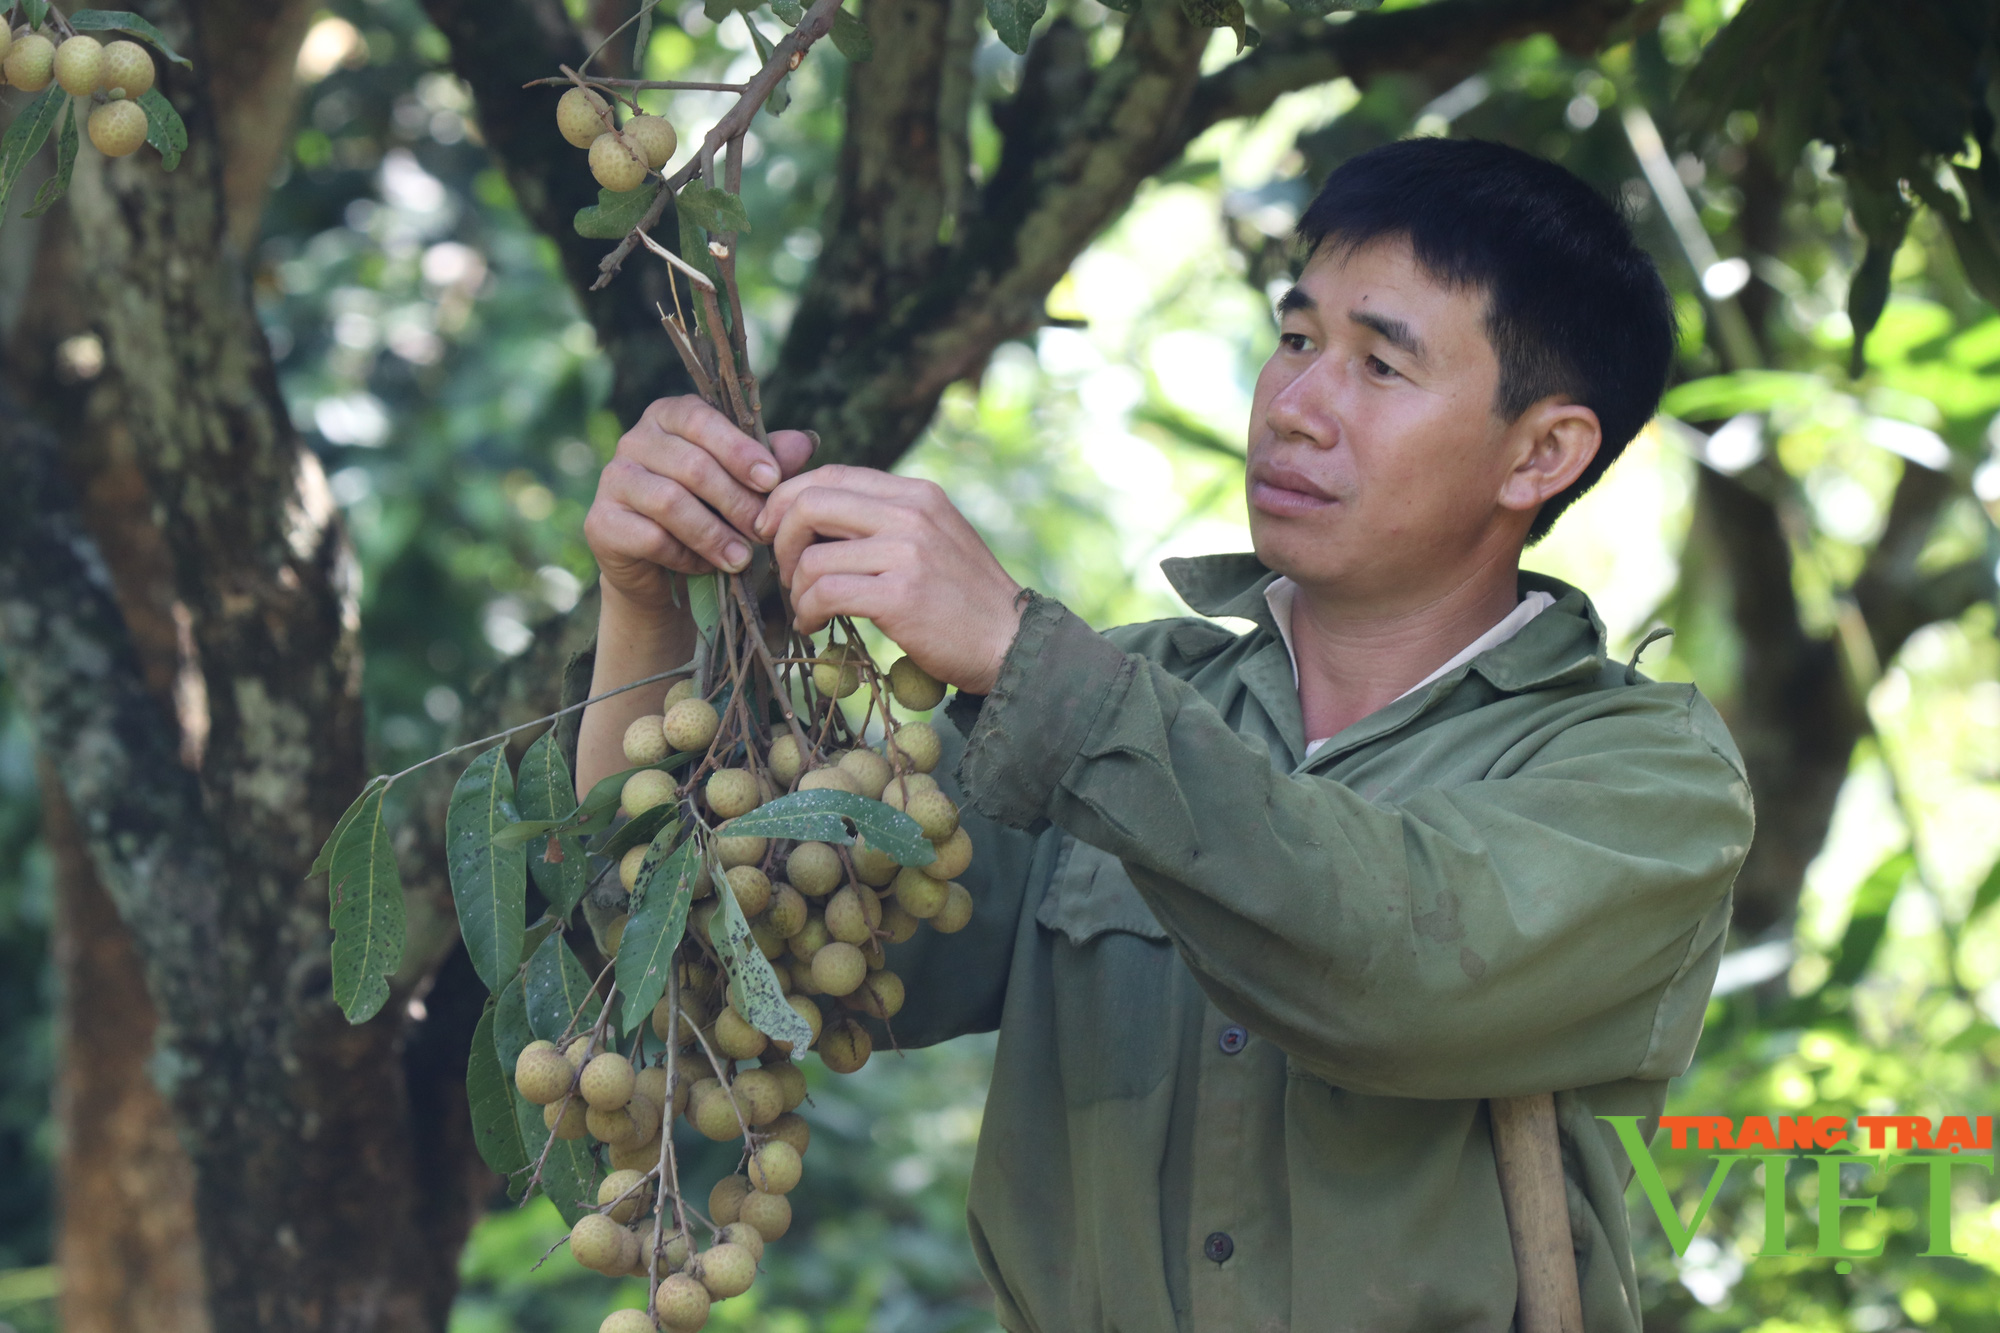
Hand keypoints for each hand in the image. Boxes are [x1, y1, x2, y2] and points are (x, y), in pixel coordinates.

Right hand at [583, 395, 814, 612]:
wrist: (660, 568)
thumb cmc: (709, 512)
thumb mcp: (744, 484)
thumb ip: (772, 461)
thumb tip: (806, 442)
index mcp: (669, 416)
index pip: (703, 420)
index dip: (739, 450)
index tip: (772, 480)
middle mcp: (634, 439)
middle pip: (691, 466)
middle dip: (735, 502)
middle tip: (763, 531)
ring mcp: (612, 479)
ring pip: (670, 502)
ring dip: (714, 534)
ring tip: (742, 558)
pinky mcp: (600, 522)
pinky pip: (651, 537)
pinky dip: (685, 555)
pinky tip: (705, 566)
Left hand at [755, 467, 1023, 694]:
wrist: (1011, 643)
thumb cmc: (965, 599)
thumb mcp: (934, 538)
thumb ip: (887, 520)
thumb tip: (816, 517)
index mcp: (916, 493)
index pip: (832, 475)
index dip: (788, 499)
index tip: (774, 530)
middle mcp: (911, 513)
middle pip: (810, 504)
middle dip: (781, 540)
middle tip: (786, 574)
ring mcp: (907, 552)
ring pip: (813, 556)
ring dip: (795, 588)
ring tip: (806, 608)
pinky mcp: (900, 595)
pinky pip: (826, 594)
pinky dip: (807, 612)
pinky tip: (815, 625)